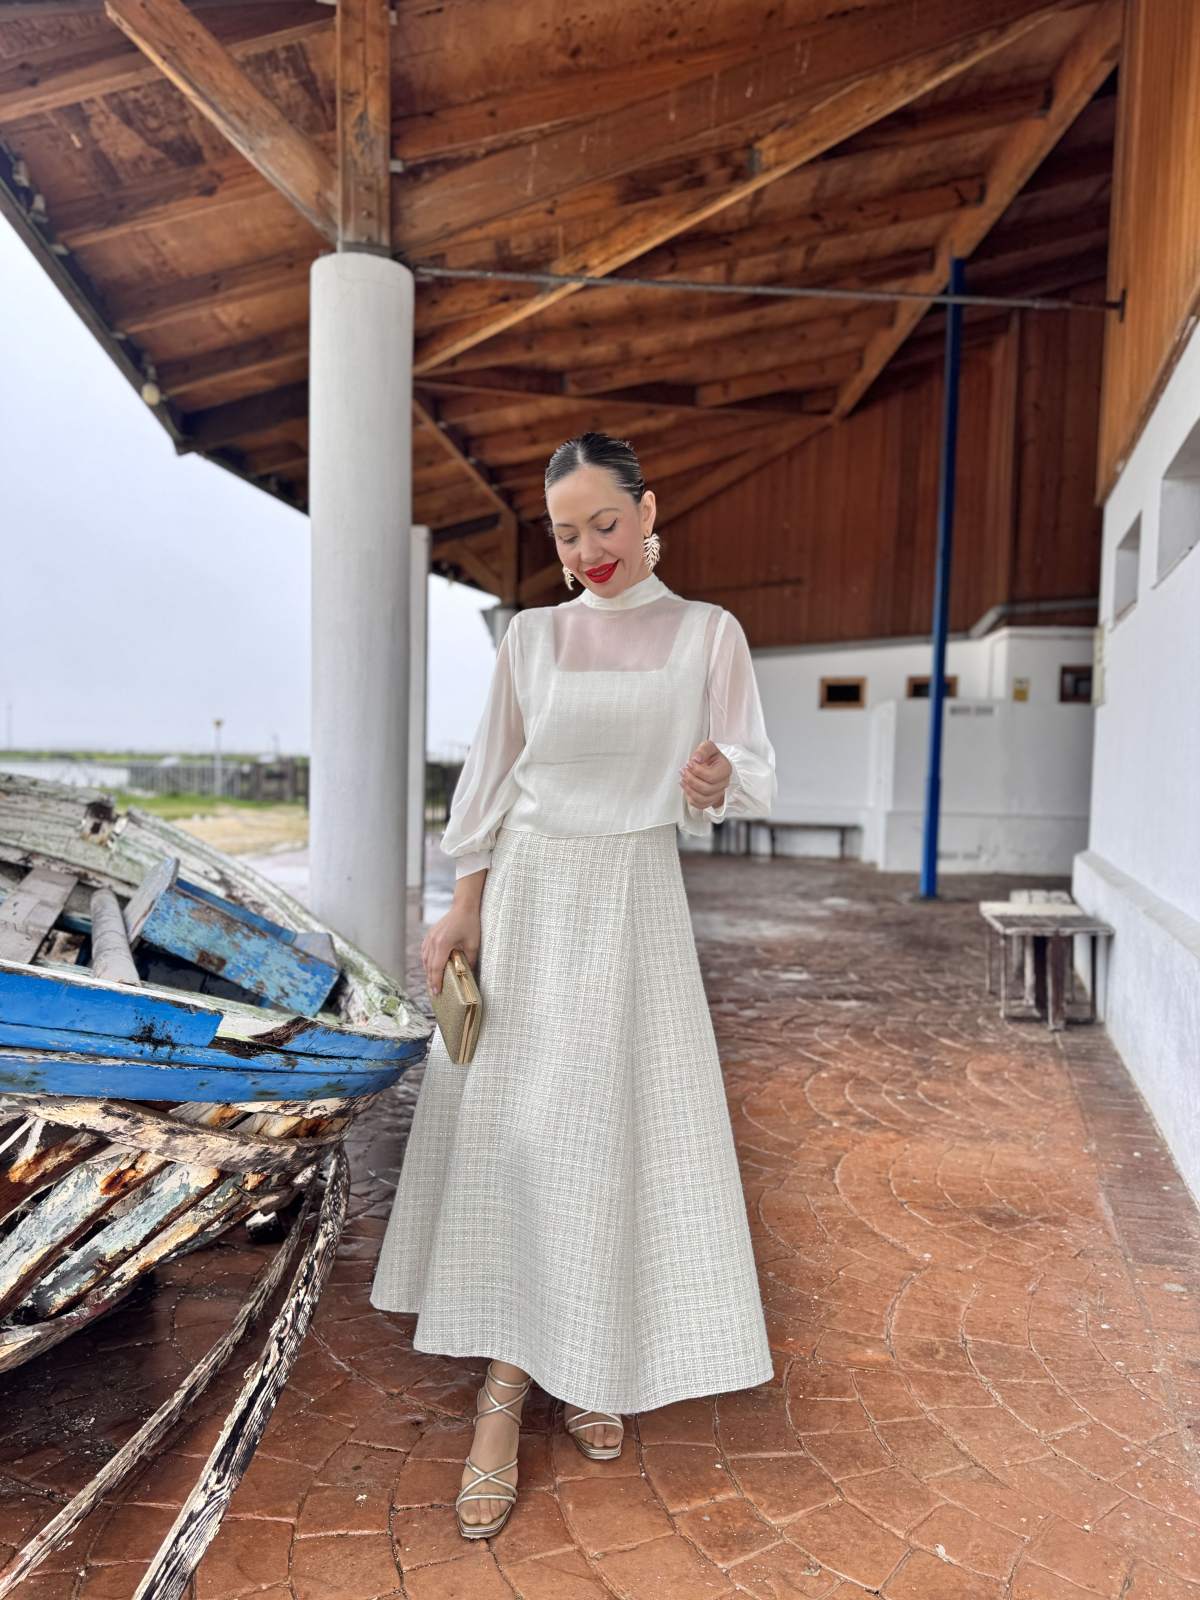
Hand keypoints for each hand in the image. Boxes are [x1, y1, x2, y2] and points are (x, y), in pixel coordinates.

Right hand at [422, 870, 484, 993]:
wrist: (464, 906)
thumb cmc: (470, 924)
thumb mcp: (473, 944)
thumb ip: (470, 961)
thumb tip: (468, 975)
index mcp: (443, 944)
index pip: (436, 967)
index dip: (436, 981)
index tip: (436, 992)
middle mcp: (433, 941)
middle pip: (428, 965)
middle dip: (430, 979)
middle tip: (433, 992)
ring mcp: (430, 936)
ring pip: (425, 958)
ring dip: (428, 971)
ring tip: (431, 982)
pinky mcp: (431, 934)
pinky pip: (425, 950)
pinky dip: (427, 960)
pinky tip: (430, 966)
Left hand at [680, 739, 732, 811]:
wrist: (714, 766)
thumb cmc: (711, 757)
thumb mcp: (708, 747)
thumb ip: (703, 749)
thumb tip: (696, 759)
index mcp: (725, 769)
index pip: (712, 776)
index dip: (698, 771)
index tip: (688, 764)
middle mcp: (724, 783)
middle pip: (707, 789)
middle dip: (691, 781)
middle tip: (682, 771)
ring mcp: (718, 793)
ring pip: (703, 799)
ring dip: (689, 790)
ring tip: (682, 780)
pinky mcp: (711, 800)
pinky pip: (701, 805)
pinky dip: (691, 798)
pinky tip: (685, 787)